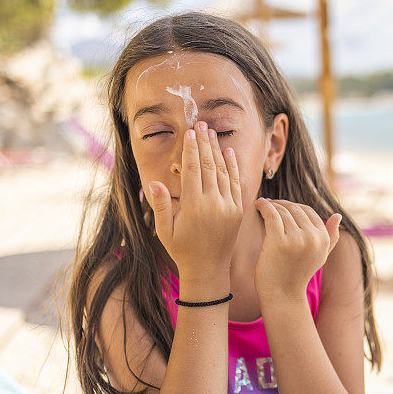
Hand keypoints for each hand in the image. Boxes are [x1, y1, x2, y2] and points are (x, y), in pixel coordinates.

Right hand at [145, 122, 242, 278]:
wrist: (209, 270)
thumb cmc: (182, 250)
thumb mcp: (165, 231)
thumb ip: (160, 206)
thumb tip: (154, 183)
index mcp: (194, 206)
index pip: (193, 169)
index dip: (191, 148)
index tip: (190, 132)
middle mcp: (214, 203)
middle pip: (209, 165)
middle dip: (205, 143)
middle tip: (201, 123)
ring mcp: (228, 206)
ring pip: (223, 171)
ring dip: (217, 150)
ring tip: (212, 132)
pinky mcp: (238, 211)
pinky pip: (236, 183)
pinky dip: (233, 166)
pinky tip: (229, 152)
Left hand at [253, 198, 341, 298]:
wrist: (282, 296)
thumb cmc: (298, 275)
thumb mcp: (320, 256)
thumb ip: (331, 236)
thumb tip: (338, 215)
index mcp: (323, 239)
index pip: (309, 211)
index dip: (294, 206)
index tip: (282, 206)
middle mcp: (313, 238)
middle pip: (295, 209)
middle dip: (282, 204)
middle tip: (270, 203)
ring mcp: (296, 239)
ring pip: (282, 211)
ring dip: (271, 205)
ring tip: (263, 205)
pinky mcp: (278, 241)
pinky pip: (271, 215)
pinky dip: (263, 207)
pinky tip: (258, 205)